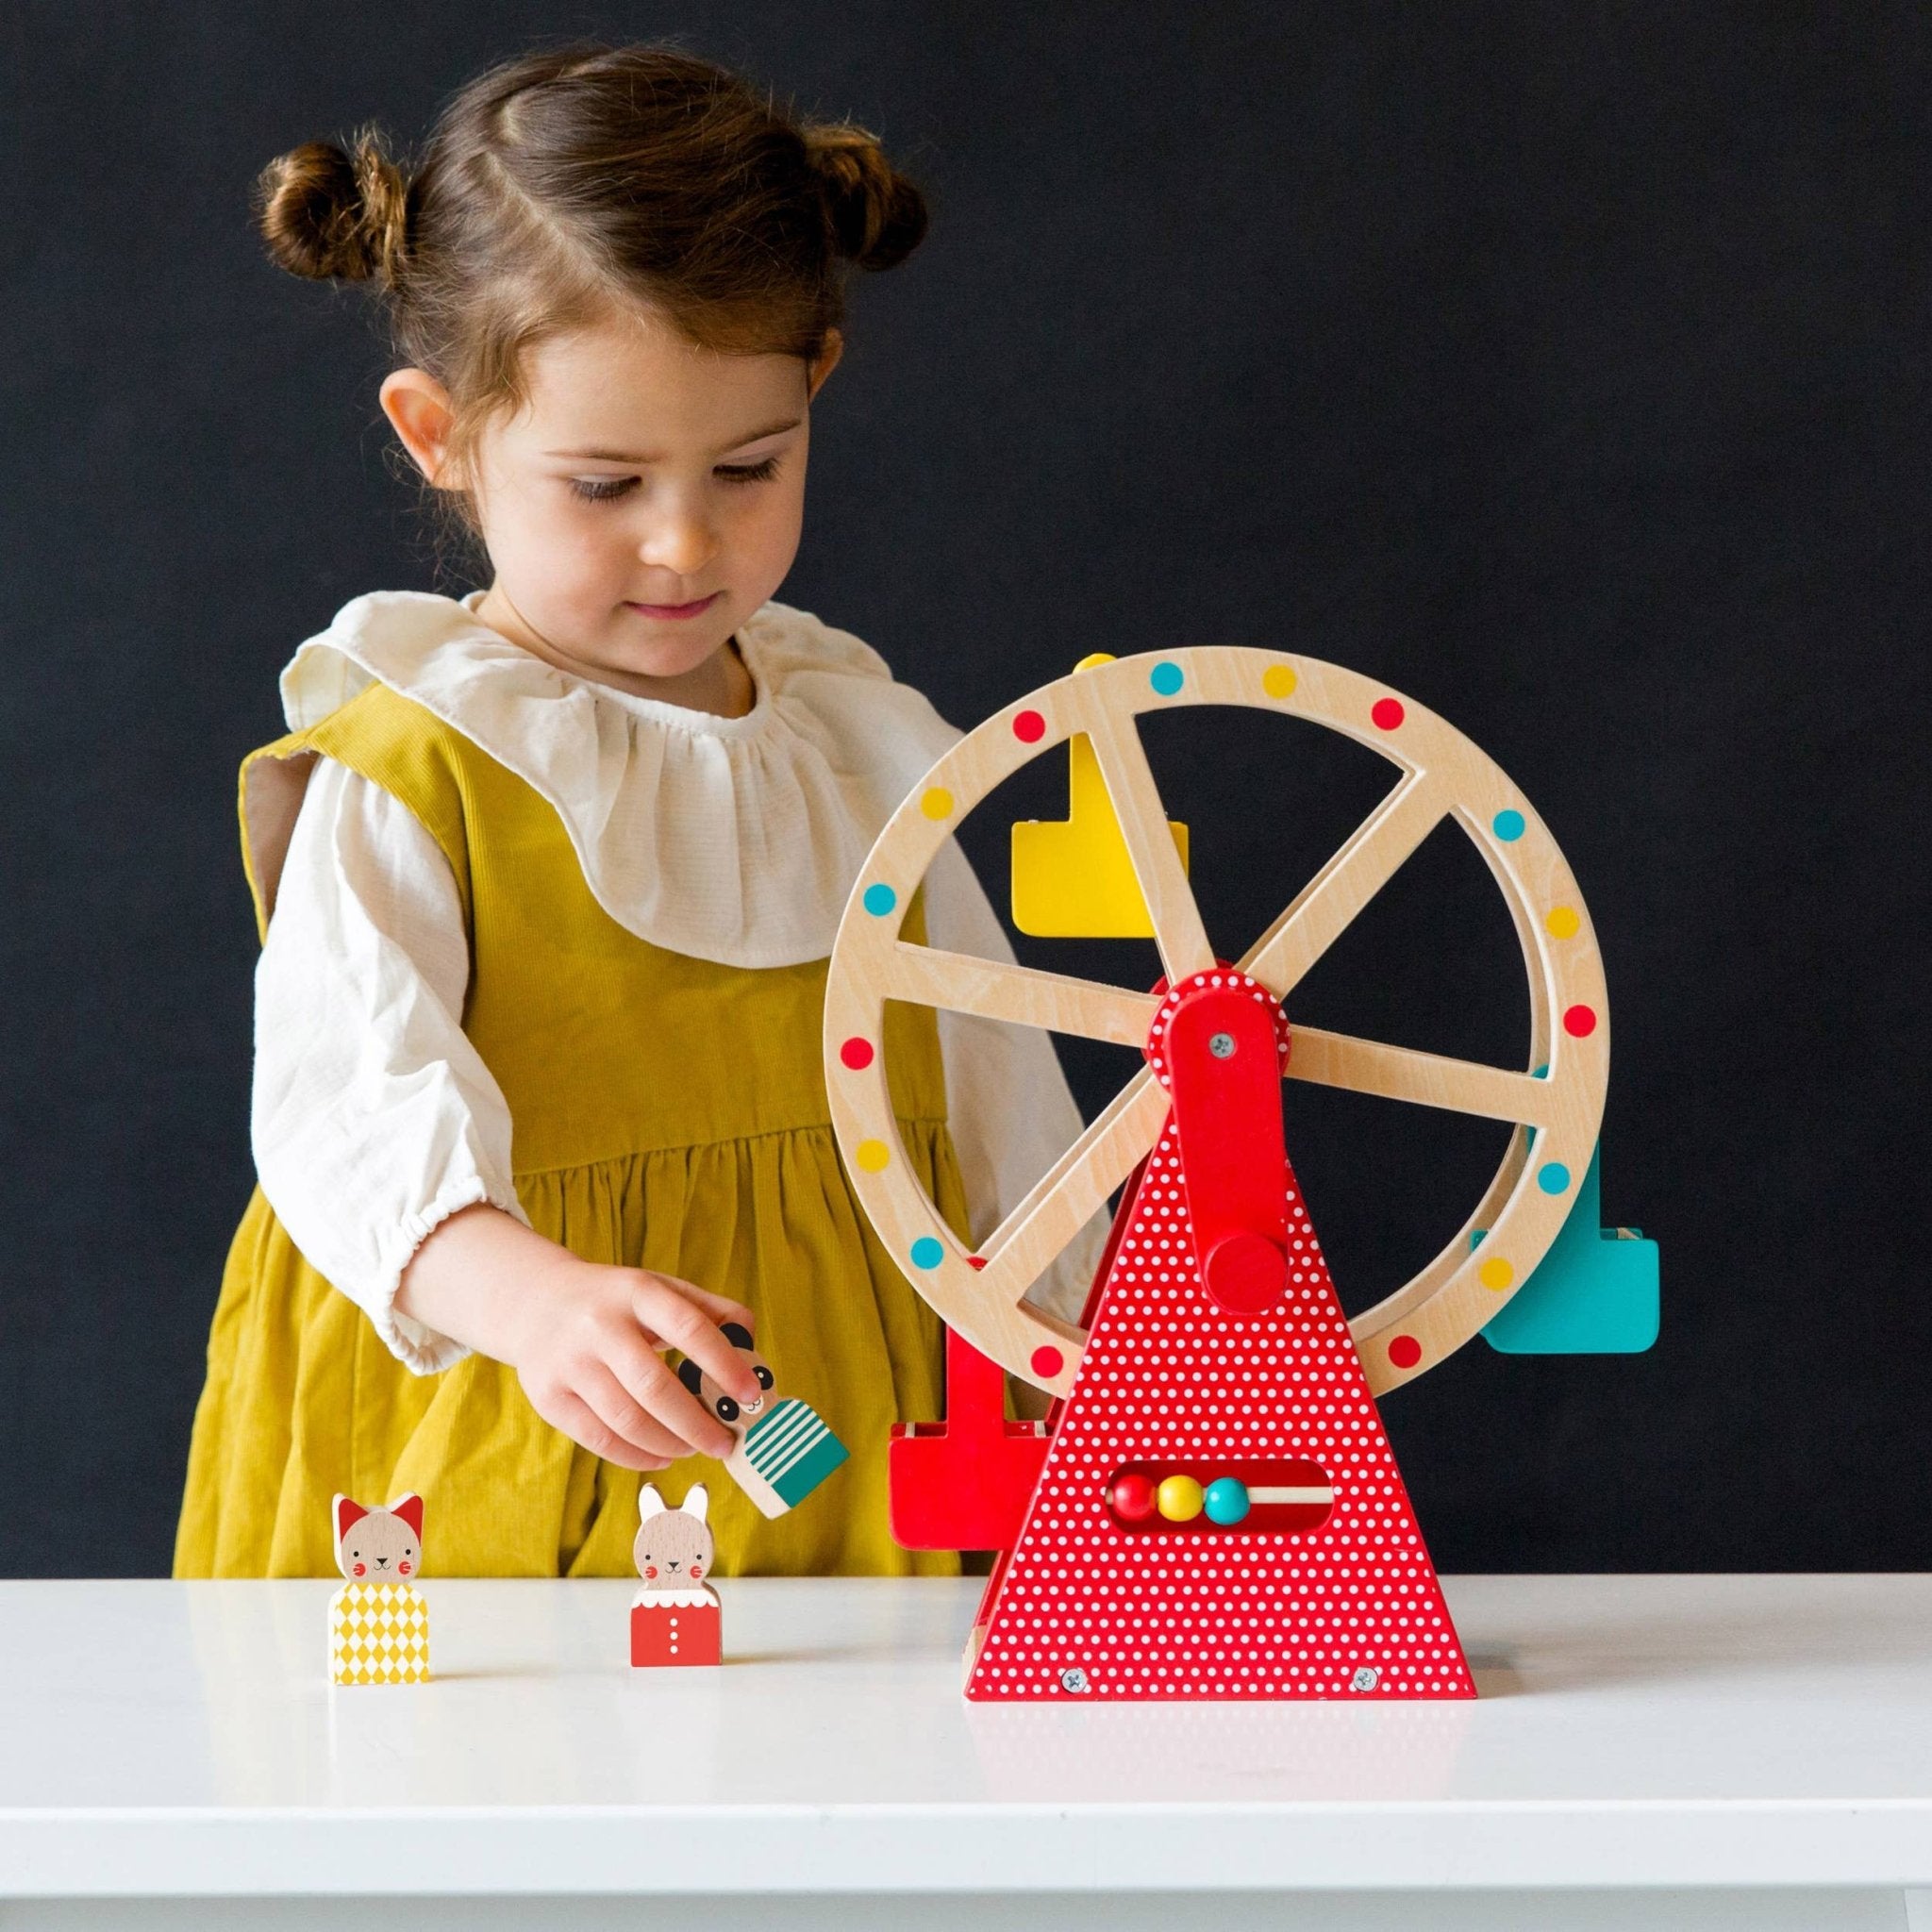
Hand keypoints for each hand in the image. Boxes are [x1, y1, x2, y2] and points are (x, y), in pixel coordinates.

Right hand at [394, 1205, 764, 1469]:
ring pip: (626, 1420)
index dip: (724, 1362)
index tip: (750, 1393)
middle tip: (725, 1442)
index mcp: (637, 1292)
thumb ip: (711, 1311)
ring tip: (693, 1448)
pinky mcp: (549, 1397)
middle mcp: (599, 1326)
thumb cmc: (616, 1302)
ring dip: (670, 1444)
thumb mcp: (660, 1289)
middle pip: (655, 1386)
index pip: (688, 1327)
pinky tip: (661, 1456)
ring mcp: (569, 1363)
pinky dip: (636, 1456)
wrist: (535, 1303)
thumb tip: (751, 1344)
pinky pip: (599, 1440)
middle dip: (697, 1423)